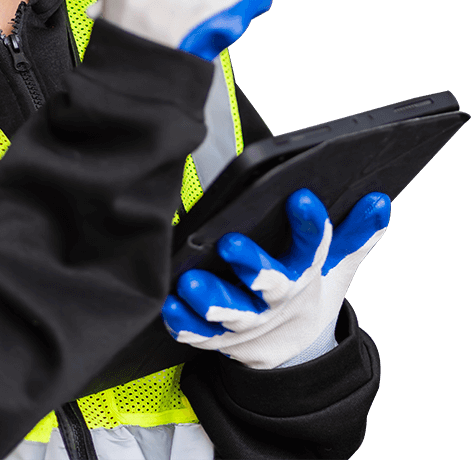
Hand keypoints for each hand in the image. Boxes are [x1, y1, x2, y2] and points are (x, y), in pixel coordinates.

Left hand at [162, 188, 390, 368]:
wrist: (294, 353)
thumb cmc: (310, 291)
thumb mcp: (337, 265)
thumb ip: (356, 233)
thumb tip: (379, 200)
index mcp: (306, 275)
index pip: (314, 248)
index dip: (310, 225)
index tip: (301, 198)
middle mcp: (277, 300)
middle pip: (268, 285)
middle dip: (252, 266)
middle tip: (230, 244)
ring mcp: (248, 322)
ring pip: (231, 313)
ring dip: (212, 300)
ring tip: (191, 283)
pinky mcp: (219, 338)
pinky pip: (200, 332)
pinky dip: (185, 322)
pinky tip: (171, 306)